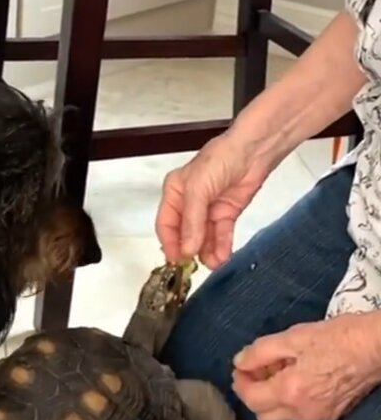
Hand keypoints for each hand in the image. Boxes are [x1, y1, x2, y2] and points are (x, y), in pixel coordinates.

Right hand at [155, 133, 272, 268]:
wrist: (253, 151)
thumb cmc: (219, 160)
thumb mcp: (198, 190)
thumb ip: (192, 222)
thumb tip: (187, 249)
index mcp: (174, 193)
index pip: (166, 224)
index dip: (169, 243)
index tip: (175, 262)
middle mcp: (189, 202)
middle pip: (185, 233)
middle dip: (190, 250)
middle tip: (194, 268)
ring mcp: (209, 208)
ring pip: (205, 236)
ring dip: (208, 251)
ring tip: (214, 264)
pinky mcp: (227, 212)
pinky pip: (222, 233)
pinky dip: (222, 245)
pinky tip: (223, 256)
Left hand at [232, 314, 380, 419]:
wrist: (376, 347)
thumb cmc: (336, 338)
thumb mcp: (291, 337)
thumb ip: (260, 352)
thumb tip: (240, 362)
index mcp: (291, 391)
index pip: (251, 399)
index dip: (240, 383)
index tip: (241, 367)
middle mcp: (304, 410)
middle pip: (264, 416)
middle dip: (253, 395)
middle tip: (255, 372)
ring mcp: (321, 415)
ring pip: (284, 417)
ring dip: (272, 399)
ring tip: (276, 372)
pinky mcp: (334, 414)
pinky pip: (302, 414)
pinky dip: (292, 401)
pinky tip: (296, 378)